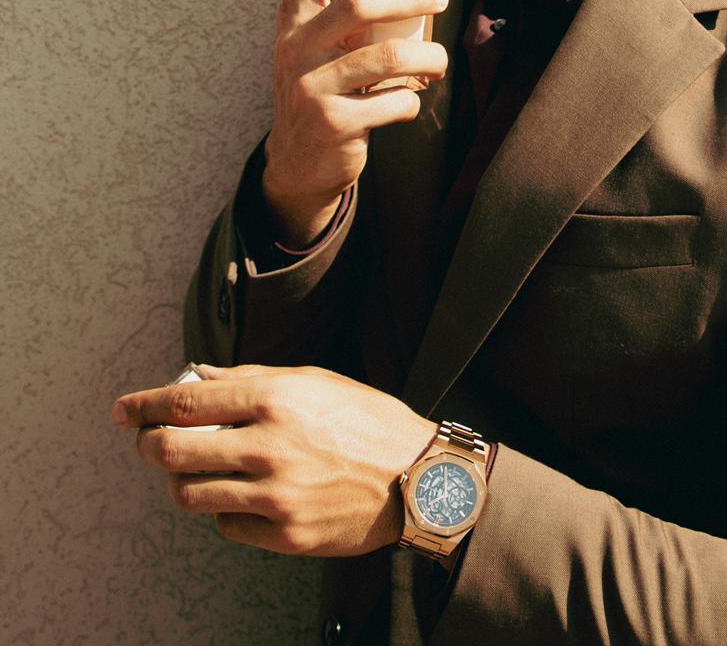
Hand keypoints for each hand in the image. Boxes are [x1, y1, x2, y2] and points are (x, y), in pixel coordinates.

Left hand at [112, 364, 437, 556]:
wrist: (417, 478)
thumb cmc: (367, 421)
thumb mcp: (314, 380)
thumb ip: (251, 379)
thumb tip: (197, 377)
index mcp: (276, 398)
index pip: (186, 402)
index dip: (144, 405)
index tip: (123, 409)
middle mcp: (269, 446)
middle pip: (173, 452)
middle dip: (150, 444)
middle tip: (150, 441)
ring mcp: (274, 494)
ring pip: (190, 494)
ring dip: (182, 480)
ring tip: (198, 469)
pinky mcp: (283, 534)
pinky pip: (226, 523)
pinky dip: (224, 508)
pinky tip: (244, 493)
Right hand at [263, 0, 448, 244]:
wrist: (298, 163)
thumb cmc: (322, 87)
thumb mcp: (318, 43)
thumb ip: (344, 7)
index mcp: (294, 14)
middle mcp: (296, 45)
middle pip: (360, 2)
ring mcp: (311, 86)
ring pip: (388, 55)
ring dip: (428, 55)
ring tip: (439, 59)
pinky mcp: (333, 123)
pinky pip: (394, 102)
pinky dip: (412, 100)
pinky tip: (408, 100)